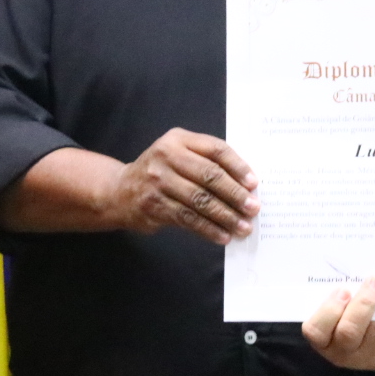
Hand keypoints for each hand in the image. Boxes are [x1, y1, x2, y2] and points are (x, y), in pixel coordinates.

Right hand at [109, 128, 259, 243]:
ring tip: (243, 227)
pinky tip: (222, 235)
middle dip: (235, 195)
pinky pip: (188, 219)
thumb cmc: (161, 172)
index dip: (238, 167)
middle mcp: (166, 157)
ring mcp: (158, 181)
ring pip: (200, 201)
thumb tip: (245, 186)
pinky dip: (208, 229)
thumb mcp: (179, 154)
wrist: (120, 191)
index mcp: (178, 140)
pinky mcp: (154, 205)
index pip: (215, 149)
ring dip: (225, 216)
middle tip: (253, 208)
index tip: (254, 184)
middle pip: (209, 176)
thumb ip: (206, 161)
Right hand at [301, 279, 374, 369]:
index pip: (316, 330)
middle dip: (363, 303)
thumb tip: (357, 273)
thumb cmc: (352, 316)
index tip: (343, 290)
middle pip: (349, 331)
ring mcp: (369, 358)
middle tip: (374, 281)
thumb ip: (341, 297)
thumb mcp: (340, 310)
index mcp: (323, 340)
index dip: (329, 310)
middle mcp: (343, 352)